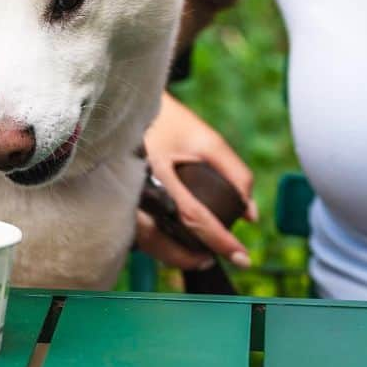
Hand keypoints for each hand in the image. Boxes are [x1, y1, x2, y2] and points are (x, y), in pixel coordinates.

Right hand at [137, 92, 256, 270]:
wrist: (131, 107)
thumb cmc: (171, 121)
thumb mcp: (207, 140)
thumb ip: (235, 175)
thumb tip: (251, 215)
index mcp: (158, 168)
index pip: (193, 215)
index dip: (220, 240)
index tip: (243, 257)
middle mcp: (133, 186)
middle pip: (160, 239)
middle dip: (188, 257)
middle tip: (213, 258)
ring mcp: (120, 195)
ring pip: (145, 241)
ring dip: (172, 253)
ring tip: (198, 253)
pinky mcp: (115, 200)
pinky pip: (136, 232)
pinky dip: (157, 242)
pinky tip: (174, 240)